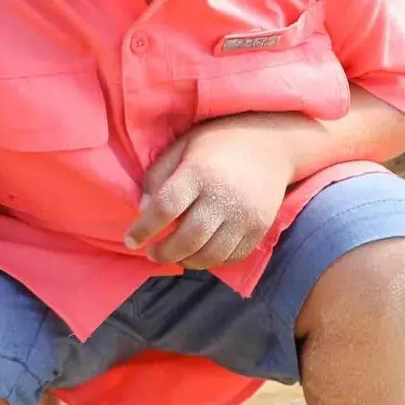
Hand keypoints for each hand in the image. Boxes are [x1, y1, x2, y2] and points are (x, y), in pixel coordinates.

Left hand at [125, 113, 302, 268]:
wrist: (273, 144)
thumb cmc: (219, 143)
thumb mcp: (183, 146)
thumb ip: (157, 176)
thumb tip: (142, 211)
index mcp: (199, 172)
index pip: (165, 207)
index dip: (143, 229)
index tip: (130, 240)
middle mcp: (223, 196)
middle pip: (188, 238)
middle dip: (164, 253)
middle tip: (152, 253)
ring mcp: (244, 215)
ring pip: (211, 254)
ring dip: (187, 261)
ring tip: (174, 256)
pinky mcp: (260, 227)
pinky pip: (232, 256)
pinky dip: (212, 261)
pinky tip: (200, 253)